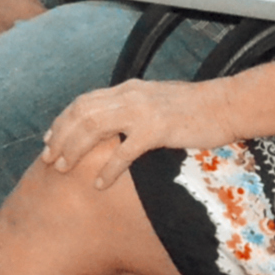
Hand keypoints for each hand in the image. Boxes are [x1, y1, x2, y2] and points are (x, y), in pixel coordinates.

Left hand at [39, 78, 241, 189]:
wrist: (225, 105)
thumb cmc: (194, 108)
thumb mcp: (156, 101)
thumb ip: (133, 109)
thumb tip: (113, 125)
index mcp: (127, 89)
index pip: (83, 102)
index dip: (62, 121)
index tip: (49, 140)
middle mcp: (129, 95)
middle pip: (81, 113)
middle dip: (60, 137)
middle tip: (49, 160)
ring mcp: (142, 111)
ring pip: (94, 127)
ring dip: (74, 149)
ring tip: (64, 169)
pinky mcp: (157, 129)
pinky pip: (123, 151)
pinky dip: (108, 169)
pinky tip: (100, 184)